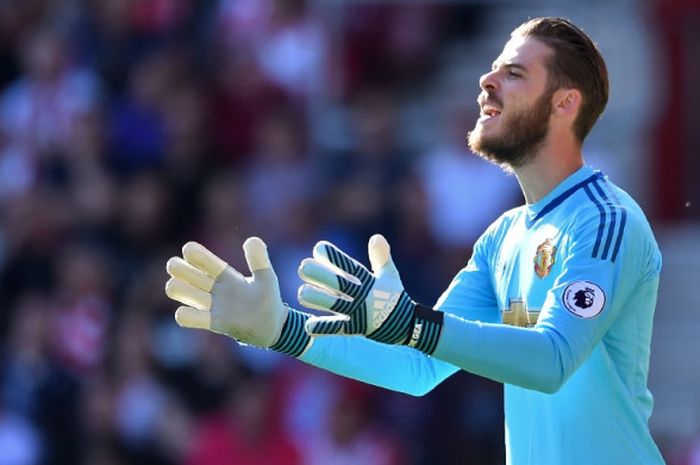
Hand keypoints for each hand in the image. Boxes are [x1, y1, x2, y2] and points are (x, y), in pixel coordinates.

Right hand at [165, 237, 310, 355]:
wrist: (271, 326)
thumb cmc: (267, 299)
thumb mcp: (266, 277)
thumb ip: (259, 259)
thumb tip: (251, 240)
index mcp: (224, 274)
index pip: (200, 258)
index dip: (193, 253)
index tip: (190, 250)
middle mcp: (212, 287)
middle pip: (181, 270)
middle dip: (178, 267)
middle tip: (185, 271)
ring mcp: (210, 305)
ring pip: (177, 290)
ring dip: (178, 288)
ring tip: (190, 292)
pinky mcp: (212, 323)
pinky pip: (187, 318)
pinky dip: (184, 314)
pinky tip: (187, 313)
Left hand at [298, 234, 442, 353]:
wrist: (406, 326)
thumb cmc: (392, 296)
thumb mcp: (389, 275)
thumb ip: (381, 257)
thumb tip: (376, 237)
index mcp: (370, 282)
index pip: (350, 266)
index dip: (335, 257)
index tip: (318, 248)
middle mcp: (363, 297)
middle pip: (340, 284)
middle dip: (321, 276)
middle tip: (302, 267)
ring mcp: (359, 313)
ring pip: (335, 306)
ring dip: (318, 300)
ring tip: (300, 294)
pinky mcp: (356, 329)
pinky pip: (338, 329)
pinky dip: (324, 328)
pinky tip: (308, 326)